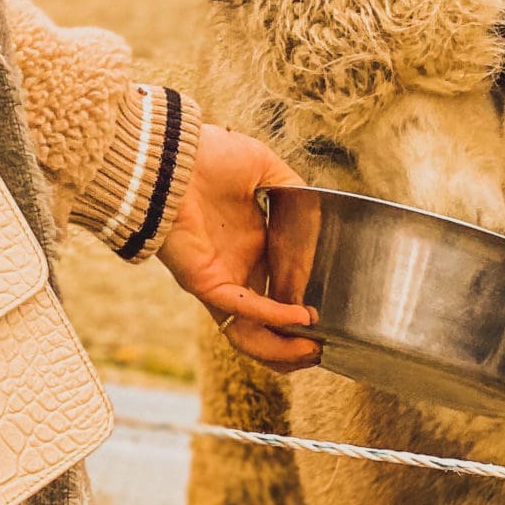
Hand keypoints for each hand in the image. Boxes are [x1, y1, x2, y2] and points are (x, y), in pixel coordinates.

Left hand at [158, 124, 320, 371]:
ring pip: (250, 332)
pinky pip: (242, 308)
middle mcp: (237, 268)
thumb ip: (293, 193)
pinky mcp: (205, 282)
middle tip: (324, 347)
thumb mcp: (264, 168)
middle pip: (266, 324)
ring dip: (282, 347)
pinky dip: (272, 316)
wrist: (171, 155)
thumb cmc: (210, 155)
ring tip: (313, 350)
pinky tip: (300, 317)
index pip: (282, 288)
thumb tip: (314, 226)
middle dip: (294, 344)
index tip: (333, 311)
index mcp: (251, 245)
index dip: (304, 304)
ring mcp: (220, 279)